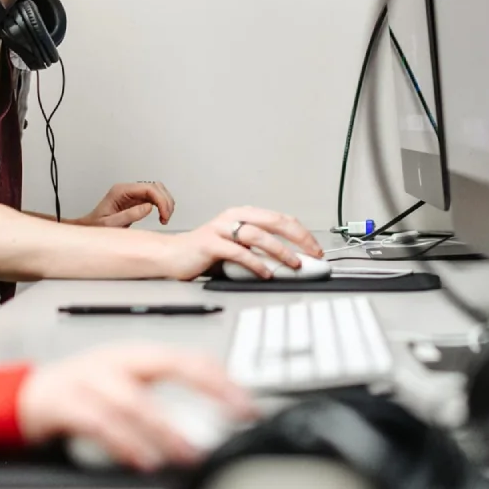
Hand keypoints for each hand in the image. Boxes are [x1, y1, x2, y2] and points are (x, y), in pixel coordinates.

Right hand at [17, 343, 255, 466]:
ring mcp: (88, 379)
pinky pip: (98, 423)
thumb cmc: (81, 395)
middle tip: (238, 414)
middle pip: (170, 364)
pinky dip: (122, 442)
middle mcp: (116, 362)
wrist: (22, 397)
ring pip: (134, 400)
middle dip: (209, 386)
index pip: (189, 358)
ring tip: (190, 452)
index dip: (223, 379)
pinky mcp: (63, 403)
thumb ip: (162, 401)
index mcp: (136, 357)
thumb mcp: (126, 389)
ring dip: (165, 428)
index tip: (250, 406)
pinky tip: (142, 461)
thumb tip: (210, 428)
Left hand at [70, 181, 175, 227]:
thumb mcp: (110, 224)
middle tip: (166, 217)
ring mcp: (132, 194)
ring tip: (165, 218)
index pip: (148, 188)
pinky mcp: (136, 201)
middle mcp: (127, 189)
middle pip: (155, 186)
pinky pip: (154, 198)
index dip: (161, 200)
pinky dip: (161, 205)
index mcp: (120, 191)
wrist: (89, 229)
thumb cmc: (95, 227)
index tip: (164, 214)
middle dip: (165, 201)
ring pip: (157, 190)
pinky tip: (161, 215)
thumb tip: (148, 207)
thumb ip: (129, 215)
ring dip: (165, 203)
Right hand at [153, 206, 323, 279]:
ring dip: (280, 250)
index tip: (316, 248)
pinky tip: (266, 273)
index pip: (280, 218)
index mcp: (243, 214)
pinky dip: (255, 263)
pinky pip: (238, 252)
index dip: (302, 232)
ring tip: (294, 264)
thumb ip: (259, 250)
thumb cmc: (206, 253)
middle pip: (274, 221)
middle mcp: (233, 217)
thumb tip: (290, 263)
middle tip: (313, 253)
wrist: (172, 256)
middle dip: (298, 238)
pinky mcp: (210, 244)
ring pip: (258, 235)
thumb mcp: (238, 248)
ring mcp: (221, 229)